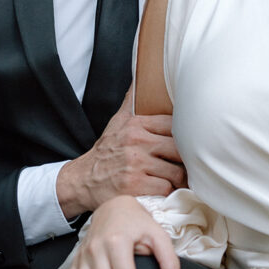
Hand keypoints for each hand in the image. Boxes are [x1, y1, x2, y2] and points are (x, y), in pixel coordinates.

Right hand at [56, 89, 185, 216]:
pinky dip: (168, 192)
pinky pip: (166, 188)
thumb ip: (131, 102)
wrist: (83, 180)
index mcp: (135, 125)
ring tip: (177, 180)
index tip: (186, 144)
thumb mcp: (117, 122)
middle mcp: (136, 142)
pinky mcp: (136, 185)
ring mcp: (136, 164)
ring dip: (178, 179)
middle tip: (186, 166)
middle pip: (178, 149)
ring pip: (176, 171)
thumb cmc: (106, 152)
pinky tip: (163, 190)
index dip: (183, 136)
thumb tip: (140, 77)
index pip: (172, 125)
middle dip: (184, 160)